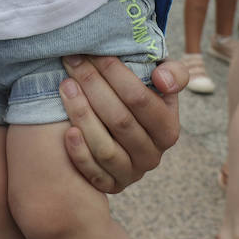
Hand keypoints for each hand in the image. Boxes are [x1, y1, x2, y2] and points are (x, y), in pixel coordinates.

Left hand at [59, 54, 187, 193]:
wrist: (119, 127)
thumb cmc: (137, 97)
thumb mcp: (161, 81)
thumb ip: (174, 73)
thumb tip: (162, 80)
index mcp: (167, 128)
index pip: (140, 99)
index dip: (115, 73)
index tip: (92, 52)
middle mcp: (152, 155)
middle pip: (120, 121)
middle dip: (92, 86)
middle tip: (72, 62)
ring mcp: (131, 173)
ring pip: (106, 149)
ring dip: (82, 115)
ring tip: (65, 86)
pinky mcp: (110, 185)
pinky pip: (94, 175)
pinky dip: (80, 154)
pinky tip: (67, 131)